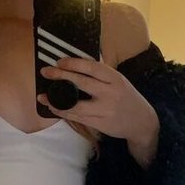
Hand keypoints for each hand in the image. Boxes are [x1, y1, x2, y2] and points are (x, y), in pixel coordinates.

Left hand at [37, 57, 158, 142]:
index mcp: (115, 78)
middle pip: (81, 83)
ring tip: (43, 96)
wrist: (142, 122)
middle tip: (46, 71)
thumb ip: (101, 73)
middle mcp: (110, 93)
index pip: (92, 67)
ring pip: (76, 105)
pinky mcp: (99, 123)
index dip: (74, 63)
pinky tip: (53, 108)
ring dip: (56, 101)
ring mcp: (104, 110)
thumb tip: (77, 62)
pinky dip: (63, 112)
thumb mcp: (119, 81)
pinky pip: (77, 118)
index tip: (59, 61)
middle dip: (61, 77)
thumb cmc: (126, 97)